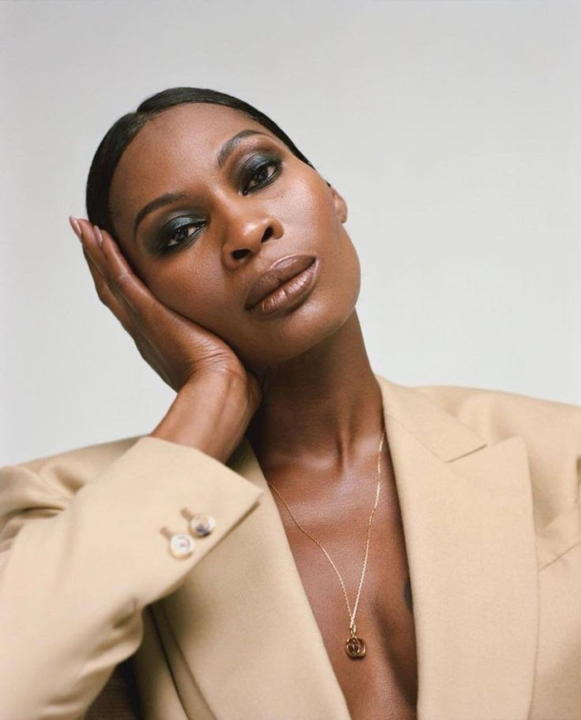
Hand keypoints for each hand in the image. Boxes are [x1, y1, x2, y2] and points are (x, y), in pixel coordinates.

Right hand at [69, 217, 262, 411]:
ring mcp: (145, 322)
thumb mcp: (222, 357)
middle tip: (84, 234)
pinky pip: (123, 279)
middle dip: (98, 262)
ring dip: (95, 252)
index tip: (111, 260)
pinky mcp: (151, 315)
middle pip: (112, 289)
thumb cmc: (230, 383)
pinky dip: (109, 257)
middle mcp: (144, 331)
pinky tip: (99, 236)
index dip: (119, 280)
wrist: (224, 391)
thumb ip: (222, 345)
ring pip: (111, 280)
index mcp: (160, 340)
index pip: (133, 303)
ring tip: (82, 226)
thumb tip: (240, 343)